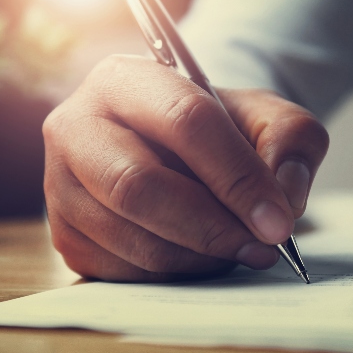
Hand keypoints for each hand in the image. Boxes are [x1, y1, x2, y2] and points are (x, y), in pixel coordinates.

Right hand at [43, 55, 328, 281]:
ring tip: (240, 248)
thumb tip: (284, 196)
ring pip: (131, 237)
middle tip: (261, 247)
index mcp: (124, 79)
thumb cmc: (217, 129)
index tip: (277, 220)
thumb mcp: (267, 115)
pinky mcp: (64, 234)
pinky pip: (121, 271)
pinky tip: (200, 254)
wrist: (173, 148)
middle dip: (211, 226)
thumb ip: (292, 140)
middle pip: (137, 186)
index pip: (182, 121)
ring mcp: (60, 185)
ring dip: (199, 256)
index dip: (235, 175)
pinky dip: (173, 274)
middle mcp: (76, 127)